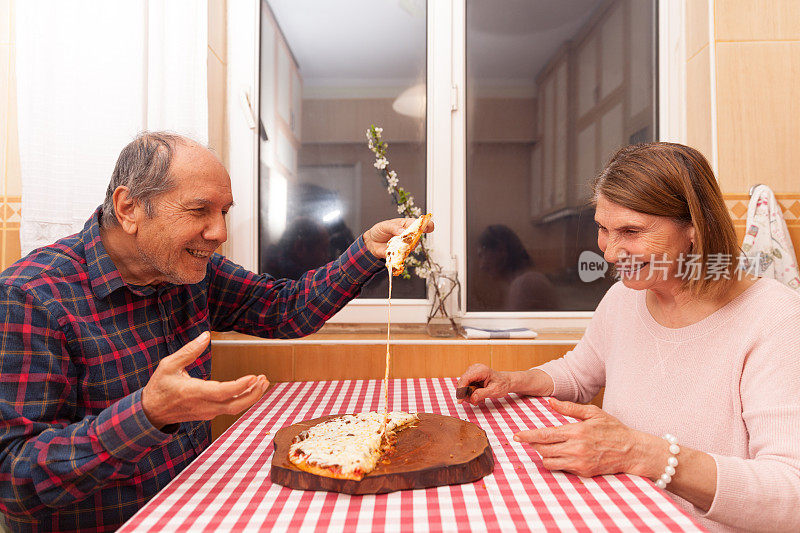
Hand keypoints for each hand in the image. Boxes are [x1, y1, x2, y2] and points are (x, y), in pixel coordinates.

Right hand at [141, 331, 268, 428]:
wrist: (150, 412)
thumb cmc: (159, 387)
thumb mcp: (169, 364)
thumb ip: (189, 350)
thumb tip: (206, 335)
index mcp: (192, 392)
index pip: (221, 393)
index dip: (239, 387)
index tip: (253, 377)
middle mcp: (202, 405)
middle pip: (234, 405)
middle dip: (253, 394)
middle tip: (263, 379)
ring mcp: (206, 412)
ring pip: (234, 409)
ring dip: (250, 397)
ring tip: (262, 382)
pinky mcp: (208, 414)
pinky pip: (229, 408)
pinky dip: (242, 399)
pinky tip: (249, 388)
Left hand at [362, 217, 433, 258]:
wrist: (371, 242)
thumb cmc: (380, 231)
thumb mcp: (385, 226)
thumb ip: (394, 227)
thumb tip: (403, 231)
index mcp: (406, 225)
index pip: (419, 224)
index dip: (427, 225)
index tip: (430, 227)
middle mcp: (408, 235)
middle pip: (418, 237)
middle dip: (414, 237)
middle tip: (406, 237)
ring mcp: (405, 245)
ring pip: (412, 246)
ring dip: (405, 246)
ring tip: (394, 243)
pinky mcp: (401, 254)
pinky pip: (403, 255)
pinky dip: (398, 254)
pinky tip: (391, 251)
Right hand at [456, 363, 515, 404]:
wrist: (506, 381)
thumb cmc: (502, 385)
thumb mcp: (494, 391)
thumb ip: (482, 394)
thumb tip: (471, 398)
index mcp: (481, 370)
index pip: (466, 378)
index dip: (461, 390)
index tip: (460, 401)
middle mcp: (475, 368)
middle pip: (463, 383)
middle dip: (467, 395)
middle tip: (475, 402)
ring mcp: (472, 371)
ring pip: (464, 385)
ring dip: (469, 395)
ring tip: (480, 400)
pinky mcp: (472, 375)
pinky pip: (466, 386)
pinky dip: (471, 393)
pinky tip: (478, 396)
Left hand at [513, 398, 645, 476]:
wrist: (632, 451)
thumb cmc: (613, 429)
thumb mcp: (593, 412)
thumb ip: (569, 408)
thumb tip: (551, 401)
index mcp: (576, 431)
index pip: (544, 435)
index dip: (528, 436)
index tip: (517, 436)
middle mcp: (575, 448)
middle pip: (543, 449)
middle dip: (533, 445)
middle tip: (530, 440)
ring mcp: (579, 463)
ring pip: (549, 462)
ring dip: (543, 455)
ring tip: (546, 447)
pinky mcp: (583, 472)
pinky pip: (561, 469)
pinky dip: (557, 462)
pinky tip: (561, 455)